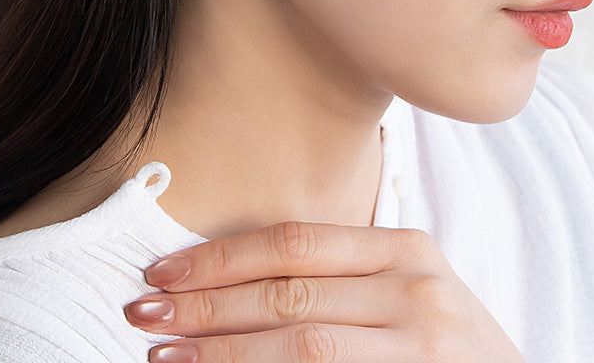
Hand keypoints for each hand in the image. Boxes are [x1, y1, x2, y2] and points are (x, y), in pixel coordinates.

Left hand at [124, 221, 524, 362]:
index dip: (222, 256)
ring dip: (224, 353)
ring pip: (302, 347)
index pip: (293, 242)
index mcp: (404, 249)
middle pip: (288, 293)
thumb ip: (336, 281)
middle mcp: (416, 289)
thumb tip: (228, 288)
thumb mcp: (405, 294)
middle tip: (145, 314)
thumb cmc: (448, 348)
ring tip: (166, 358)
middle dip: (208, 306)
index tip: (163, 271)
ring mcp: (424, 345)